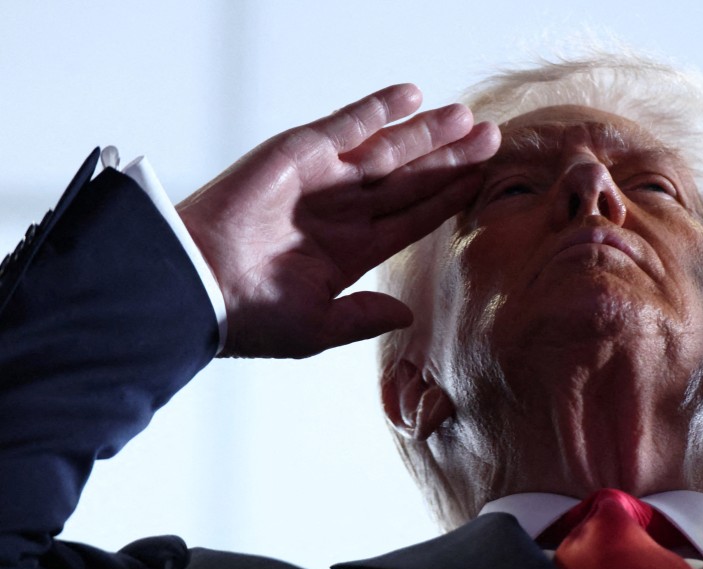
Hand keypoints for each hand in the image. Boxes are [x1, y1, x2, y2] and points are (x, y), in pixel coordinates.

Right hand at [176, 84, 499, 357]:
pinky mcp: (299, 152)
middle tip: (492, 139)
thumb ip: (363, 318)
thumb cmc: (248, 317)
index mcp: (351, 252)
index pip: (414, 219)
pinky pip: (348, 124)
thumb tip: (407, 314)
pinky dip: (379, 108)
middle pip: (412, 179)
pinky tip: (412, 96)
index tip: (484, 182)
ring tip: (467, 119)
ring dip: (427, 133)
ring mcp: (323, 179)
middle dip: (452, 159)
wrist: (197, 286)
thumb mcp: (317, 327)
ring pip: (390, 149)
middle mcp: (343, 211)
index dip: (450, 199)